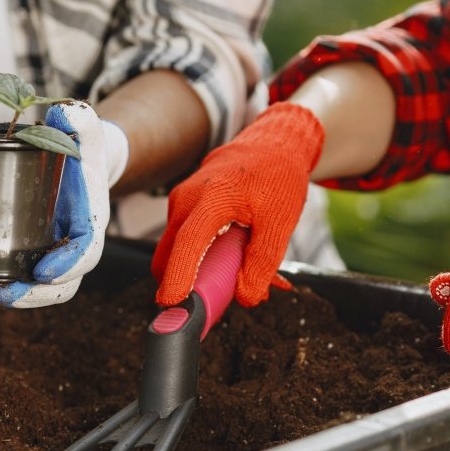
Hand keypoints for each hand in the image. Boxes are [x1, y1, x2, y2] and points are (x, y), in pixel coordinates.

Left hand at [0, 101, 127, 307]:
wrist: (72, 160)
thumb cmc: (77, 149)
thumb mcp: (84, 131)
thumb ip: (82, 121)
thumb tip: (68, 112)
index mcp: (87, 224)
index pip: (85, 253)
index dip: (68, 266)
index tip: (45, 271)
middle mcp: (64, 248)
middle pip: (55, 286)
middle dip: (29, 295)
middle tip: (1, 293)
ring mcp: (38, 254)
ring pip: (21, 288)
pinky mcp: (13, 252)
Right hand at [152, 102, 324, 306]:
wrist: (271, 144)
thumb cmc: (277, 176)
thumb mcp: (280, 222)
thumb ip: (263, 262)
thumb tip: (246, 297)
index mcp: (212, 198)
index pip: (188, 244)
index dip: (178, 276)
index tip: (172, 304)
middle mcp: (186, 200)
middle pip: (169, 255)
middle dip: (181, 285)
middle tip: (210, 306)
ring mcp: (180, 202)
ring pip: (176, 251)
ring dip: (198, 271)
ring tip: (235, 275)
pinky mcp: (183, 207)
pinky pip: (183, 241)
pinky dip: (201, 257)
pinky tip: (231, 258)